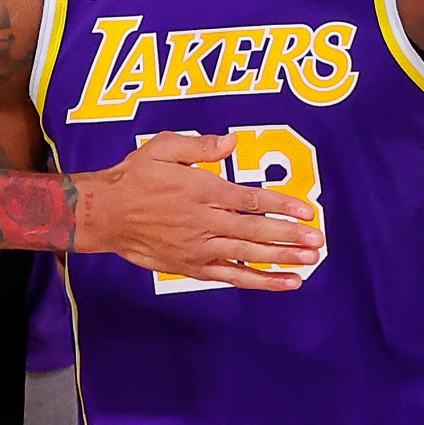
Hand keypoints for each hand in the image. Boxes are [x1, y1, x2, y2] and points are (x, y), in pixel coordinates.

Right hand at [74, 132, 322, 290]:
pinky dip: (261, 281)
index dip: (282, 205)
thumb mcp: (162, 147)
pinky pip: (233, 276)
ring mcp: (200, 248)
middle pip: (255, 230)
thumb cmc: (135, 177)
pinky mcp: (193, 267)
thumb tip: (231, 141)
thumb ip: (198, 145)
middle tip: (318, 241)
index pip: (251, 199)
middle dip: (290, 236)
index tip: (306, 210)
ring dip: (282, 258)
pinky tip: (286, 283)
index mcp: (202, 191)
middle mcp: (204, 222)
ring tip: (310, 261)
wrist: (105, 215)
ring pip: (248, 254)